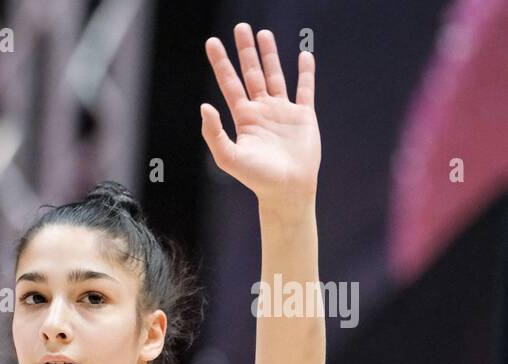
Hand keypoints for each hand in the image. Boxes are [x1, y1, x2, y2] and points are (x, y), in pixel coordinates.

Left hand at [201, 24, 319, 206]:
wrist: (286, 190)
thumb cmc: (256, 178)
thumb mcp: (228, 157)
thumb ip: (214, 133)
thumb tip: (204, 106)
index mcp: (243, 117)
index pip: (229, 83)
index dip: (221, 62)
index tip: (212, 42)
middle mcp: (261, 110)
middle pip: (251, 73)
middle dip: (245, 50)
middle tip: (240, 27)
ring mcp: (282, 111)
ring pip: (275, 75)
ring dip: (270, 55)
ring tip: (263, 34)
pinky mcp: (303, 116)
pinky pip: (304, 89)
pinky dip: (305, 72)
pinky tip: (304, 55)